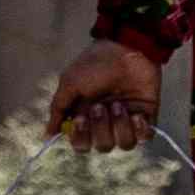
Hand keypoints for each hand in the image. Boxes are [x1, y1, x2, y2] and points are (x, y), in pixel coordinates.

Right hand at [46, 40, 160, 153]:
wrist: (126, 47)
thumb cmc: (96, 62)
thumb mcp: (70, 82)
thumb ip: (59, 109)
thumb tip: (48, 134)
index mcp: (87, 116)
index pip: (81, 144)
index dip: (81, 138)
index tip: (81, 119)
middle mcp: (106, 122)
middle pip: (102, 147)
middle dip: (101, 128)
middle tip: (100, 105)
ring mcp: (127, 120)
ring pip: (124, 145)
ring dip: (120, 125)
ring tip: (120, 103)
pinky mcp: (146, 117)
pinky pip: (145, 138)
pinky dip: (140, 129)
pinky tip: (137, 113)